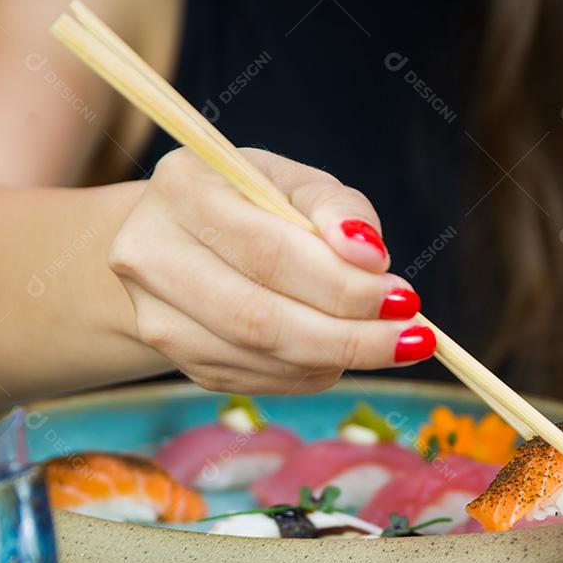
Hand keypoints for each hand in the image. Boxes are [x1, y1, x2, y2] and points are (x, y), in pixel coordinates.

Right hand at [109, 147, 434, 393]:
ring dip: (336, 358)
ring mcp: (156, 315)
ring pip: (259, 357)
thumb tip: (370, 258)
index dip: (340, 284)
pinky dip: (310, 371)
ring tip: (387, 343)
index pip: (268, 251)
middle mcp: (150, 254)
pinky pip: (256, 379)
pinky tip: (339, 352)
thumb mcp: (294, 183)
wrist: (182, 236)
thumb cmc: (250, 201)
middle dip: (348, 336)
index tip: (404, 298)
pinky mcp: (177, 357)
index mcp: (181, 188)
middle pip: (258, 317)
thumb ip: (337, 208)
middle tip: (412, 339)